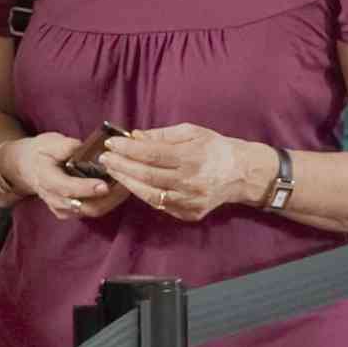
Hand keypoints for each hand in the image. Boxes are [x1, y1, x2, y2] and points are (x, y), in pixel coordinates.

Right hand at [0, 133, 123, 224]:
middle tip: (126, 183)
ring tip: (127, 184)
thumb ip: (66, 146)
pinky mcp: (70, 212)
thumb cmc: (42, 152)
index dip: (86, 189)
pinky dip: (108, 202)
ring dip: (111, 200)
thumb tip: (83, 147)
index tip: (104, 185)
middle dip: (108, 198)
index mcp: (46, 179)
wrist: (28, 168)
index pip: (67, 188)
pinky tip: (120, 190)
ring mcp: (62, 208)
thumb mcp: (50, 142)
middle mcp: (54, 198)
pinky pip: (92, 211)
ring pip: (91, 211)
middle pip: (84, 207)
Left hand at [96, 121, 269, 221]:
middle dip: (122, 166)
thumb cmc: (215, 148)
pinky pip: (161, 206)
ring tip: (113, 172)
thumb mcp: (192, 132)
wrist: (242, 174)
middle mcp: (190, 181)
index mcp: (191, 157)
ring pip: (150, 195)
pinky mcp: (191, 214)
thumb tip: (135, 137)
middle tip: (105, 158)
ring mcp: (190, 201)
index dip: (128, 149)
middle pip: (147, 175)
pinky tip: (132, 184)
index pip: (151, 154)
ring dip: (128, 183)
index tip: (111, 143)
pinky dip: (144, 195)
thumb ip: (162, 135)